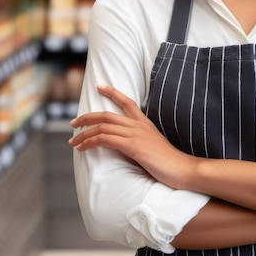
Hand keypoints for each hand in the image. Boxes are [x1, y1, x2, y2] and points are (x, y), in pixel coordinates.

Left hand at [69, 84, 194, 188]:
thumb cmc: (168, 163)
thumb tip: (124, 146)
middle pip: (107, 115)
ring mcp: (136, 134)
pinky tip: (83, 148)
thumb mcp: (152, 147)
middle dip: (87, 118)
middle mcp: (139, 125)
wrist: (182, 168)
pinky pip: (105, 139)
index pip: (127, 102)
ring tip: (73, 142)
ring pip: (103, 127)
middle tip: (74, 123)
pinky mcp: (133, 146)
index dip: (112, 92)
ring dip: (84, 134)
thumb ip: (139, 142)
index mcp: (145, 123)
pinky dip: (90, 142)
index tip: (100, 86)